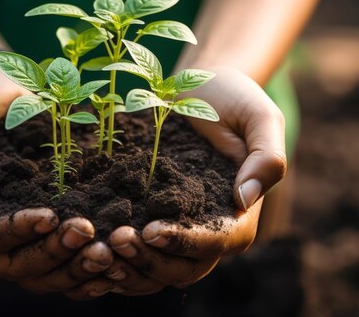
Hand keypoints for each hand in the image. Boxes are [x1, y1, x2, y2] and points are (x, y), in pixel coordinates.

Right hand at [0, 61, 111, 292]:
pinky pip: (66, 260)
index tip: (48, 216)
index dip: (13, 234)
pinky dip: (87, 266)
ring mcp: (21, 235)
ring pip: (45, 271)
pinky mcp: (48, 229)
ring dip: (76, 267)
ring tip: (107, 250)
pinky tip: (115, 257)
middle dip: (53, 254)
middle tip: (87, 232)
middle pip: (18, 265)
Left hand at [93, 66, 286, 295]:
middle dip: (150, 261)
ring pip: (157, 270)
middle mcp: (210, 230)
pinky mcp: (152, 219)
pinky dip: (118, 260)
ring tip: (100, 249)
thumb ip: (266, 157)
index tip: (151, 230)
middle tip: (116, 240)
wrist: (200, 88)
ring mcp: (179, 228)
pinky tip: (92, 249)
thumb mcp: (260, 117)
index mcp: (240, 213)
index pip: (217, 243)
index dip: (184, 242)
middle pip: (183, 268)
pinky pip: (138, 253)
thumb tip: (245, 198)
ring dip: (130, 267)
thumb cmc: (234, 100)